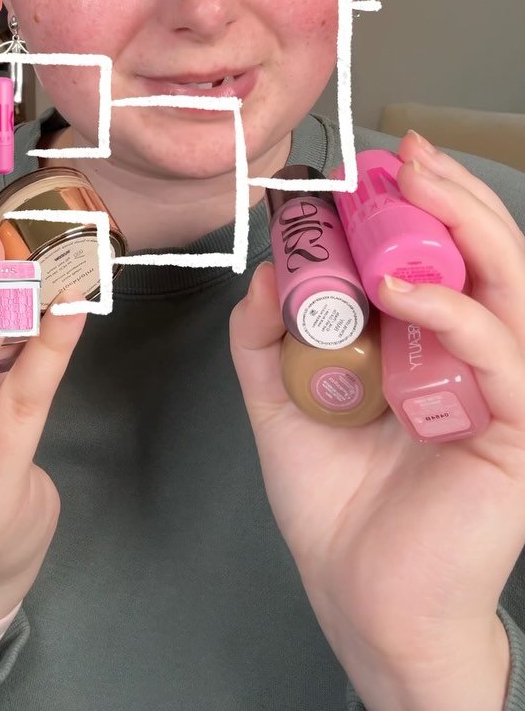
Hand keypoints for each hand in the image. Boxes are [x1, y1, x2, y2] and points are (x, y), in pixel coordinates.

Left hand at [230, 132, 523, 709]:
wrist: (364, 603)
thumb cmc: (338, 509)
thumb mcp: (284, 408)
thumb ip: (266, 343)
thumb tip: (261, 271)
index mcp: (431, 346)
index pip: (442, 256)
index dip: (415, 206)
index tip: (371, 167)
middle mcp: (475, 358)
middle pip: (486, 256)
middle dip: (451, 196)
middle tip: (407, 156)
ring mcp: (501, 391)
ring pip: (510, 286)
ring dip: (465, 227)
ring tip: (414, 188)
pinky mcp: (514, 431)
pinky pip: (499, 354)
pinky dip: (454, 311)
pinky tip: (402, 287)